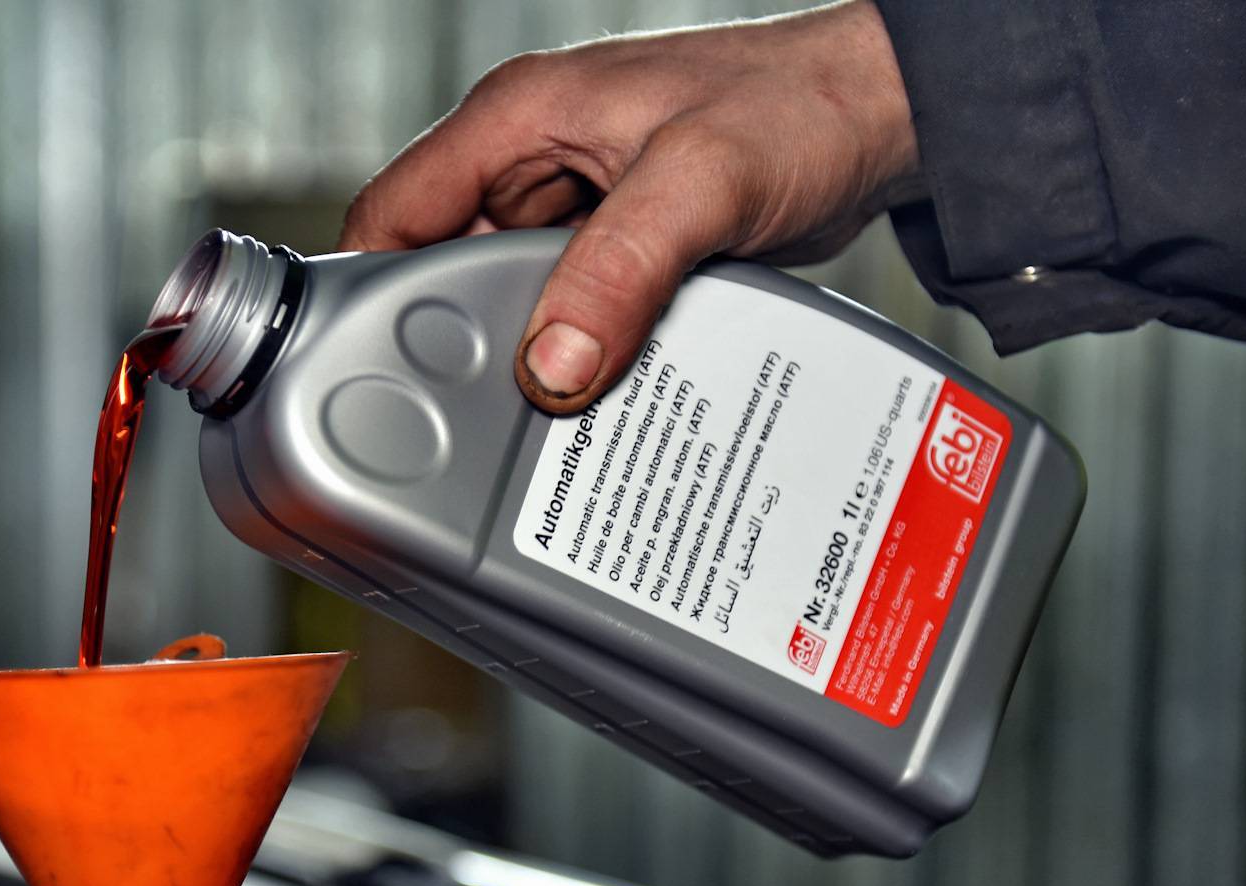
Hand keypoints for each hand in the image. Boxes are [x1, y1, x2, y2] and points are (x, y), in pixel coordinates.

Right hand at [337, 1, 919, 414]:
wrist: (886, 116)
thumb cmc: (801, 107)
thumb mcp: (702, 184)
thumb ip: (620, 270)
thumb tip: (551, 367)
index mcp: (518, 117)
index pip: (392, 208)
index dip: (363, 290)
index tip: (359, 369)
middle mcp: (531, 157)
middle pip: (437, 266)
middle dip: (443, 340)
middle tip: (458, 418)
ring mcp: (571, 203)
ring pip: (500, 295)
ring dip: (512, 351)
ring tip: (521, 418)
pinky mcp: (613, 244)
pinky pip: (560, 306)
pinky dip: (565, 349)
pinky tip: (581, 395)